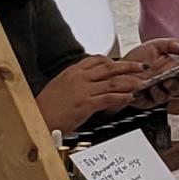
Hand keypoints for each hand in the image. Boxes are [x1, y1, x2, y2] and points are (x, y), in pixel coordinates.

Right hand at [36, 52, 159, 133]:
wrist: (35, 119)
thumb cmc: (45, 107)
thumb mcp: (59, 86)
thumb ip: (75, 81)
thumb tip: (89, 81)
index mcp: (71, 72)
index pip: (97, 59)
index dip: (113, 60)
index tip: (123, 62)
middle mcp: (78, 78)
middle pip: (110, 67)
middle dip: (129, 66)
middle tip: (142, 66)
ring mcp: (83, 90)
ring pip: (113, 82)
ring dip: (130, 81)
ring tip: (141, 82)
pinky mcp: (85, 104)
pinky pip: (109, 98)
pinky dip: (122, 96)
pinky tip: (130, 97)